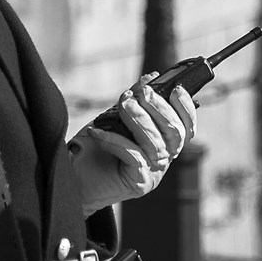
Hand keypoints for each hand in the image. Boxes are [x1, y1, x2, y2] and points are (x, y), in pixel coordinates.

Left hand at [70, 79, 197, 209]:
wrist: (75, 180)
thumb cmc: (96, 148)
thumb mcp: (116, 118)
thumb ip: (136, 101)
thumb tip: (150, 78)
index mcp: (164, 143)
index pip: (186, 127)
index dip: (185, 108)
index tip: (176, 89)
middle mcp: (163, 158)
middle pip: (175, 133)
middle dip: (159, 108)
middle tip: (142, 92)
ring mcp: (153, 172)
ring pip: (155, 142)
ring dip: (138, 119)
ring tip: (123, 103)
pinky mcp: (139, 183)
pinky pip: (133, 156)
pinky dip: (115, 140)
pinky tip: (98, 132)